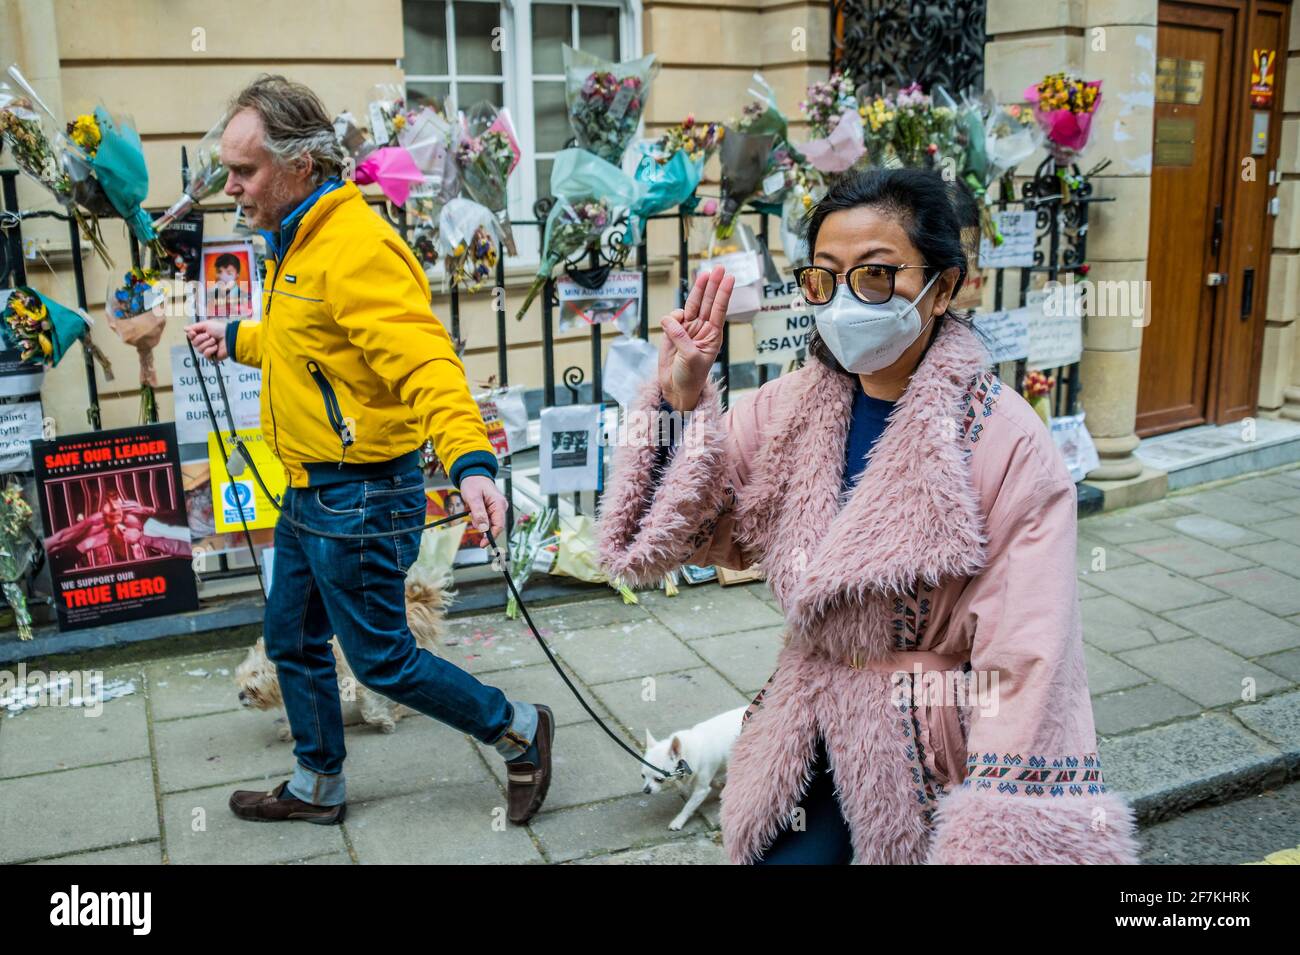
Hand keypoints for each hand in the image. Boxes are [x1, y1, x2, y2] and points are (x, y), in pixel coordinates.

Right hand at [185, 320, 229, 360]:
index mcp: (202, 334)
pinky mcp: (212, 356)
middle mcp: (204, 342)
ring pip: (199, 349)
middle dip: (201, 338)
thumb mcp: (206, 324)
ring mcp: (208, 350)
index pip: (191, 337)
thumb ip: (195, 327)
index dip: (191, 335)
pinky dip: (210, 350)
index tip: (193, 332)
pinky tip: (216, 347)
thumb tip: (185, 328)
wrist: (230, 337)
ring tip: (215, 340)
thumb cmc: (220, 329)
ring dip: (207, 343)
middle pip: (194, 343)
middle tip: (209, 335)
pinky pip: (205, 355)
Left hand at [459, 474, 506, 541]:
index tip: (483, 544)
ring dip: (479, 522)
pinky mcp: (492, 510)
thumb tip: (484, 528)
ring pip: (489, 524)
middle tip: (471, 516)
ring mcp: (497, 509)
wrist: (472, 474)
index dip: (491, 537)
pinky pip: (486, 520)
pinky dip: (478, 518)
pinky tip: (474, 510)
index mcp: (499, 504)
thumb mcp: (473, 498)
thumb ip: (479, 513)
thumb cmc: (474, 483)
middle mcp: (501, 507)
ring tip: (472, 509)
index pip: (499, 526)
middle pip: (494, 526)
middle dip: (482, 526)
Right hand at [659, 265, 733, 411]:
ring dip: (698, 290)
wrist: (675, 388)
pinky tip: (672, 322)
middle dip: (712, 285)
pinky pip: (672, 317)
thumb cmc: (690, 376)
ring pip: (692, 304)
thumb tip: (670, 318)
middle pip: (707, 302)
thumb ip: (681, 337)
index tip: (729, 278)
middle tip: (718, 268)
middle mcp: (702, 329)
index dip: (723, 293)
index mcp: (713, 336)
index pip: (719, 309)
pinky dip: (672, 317)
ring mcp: (687, 329)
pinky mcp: (672, 332)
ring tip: (703, 274)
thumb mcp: (691, 357)